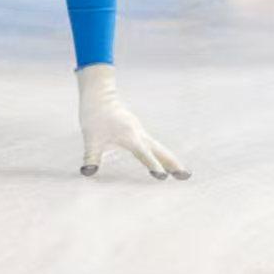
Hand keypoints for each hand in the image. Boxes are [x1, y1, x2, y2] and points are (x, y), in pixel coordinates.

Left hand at [77, 64, 187, 178]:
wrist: (99, 96)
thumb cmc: (94, 116)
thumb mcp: (91, 139)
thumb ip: (91, 157)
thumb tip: (87, 173)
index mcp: (130, 137)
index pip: (145, 154)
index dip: (153, 166)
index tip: (163, 177)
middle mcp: (139, 135)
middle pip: (160, 151)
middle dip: (173, 164)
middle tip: (186, 176)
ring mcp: (139, 132)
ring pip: (159, 148)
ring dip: (170, 160)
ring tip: (181, 173)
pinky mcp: (137, 131)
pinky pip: (153, 145)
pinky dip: (161, 154)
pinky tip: (163, 162)